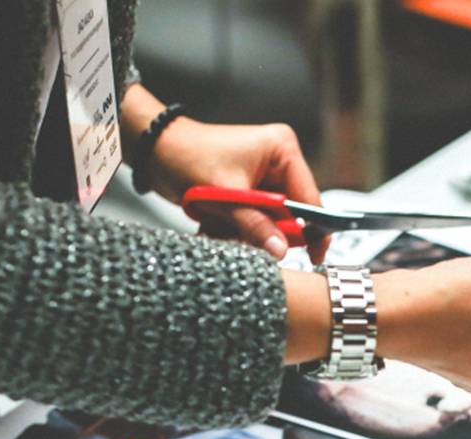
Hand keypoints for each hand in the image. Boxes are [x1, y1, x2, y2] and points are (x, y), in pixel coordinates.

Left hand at [153, 119, 325, 261]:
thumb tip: (281, 249)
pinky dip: (236, 227)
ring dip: (246, 230)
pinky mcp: (249, 190)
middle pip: (291, 212)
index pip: (309, 197)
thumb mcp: (225, 195)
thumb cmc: (187, 156)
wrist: (156, 152)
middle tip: (244, 236)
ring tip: (219, 223)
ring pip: (270, 221)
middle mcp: (278, 161)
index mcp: (282, 150)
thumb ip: (255, 224)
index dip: (313, 229)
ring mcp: (264, 176)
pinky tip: (214, 221)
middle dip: (266, 230)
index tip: (314, 255)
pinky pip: (254, 220)